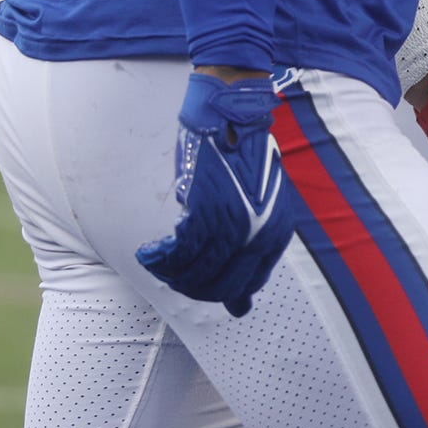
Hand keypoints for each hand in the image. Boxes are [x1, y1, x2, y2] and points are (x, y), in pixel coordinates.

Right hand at [136, 71, 291, 316]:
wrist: (234, 117)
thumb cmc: (246, 159)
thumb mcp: (263, 208)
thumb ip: (251, 256)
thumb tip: (241, 309)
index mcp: (277, 234)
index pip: (246, 286)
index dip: (218, 293)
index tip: (198, 288)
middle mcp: (258, 235)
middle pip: (218, 286)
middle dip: (190, 289)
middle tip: (172, 277)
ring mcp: (233, 224)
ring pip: (194, 274)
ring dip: (169, 275)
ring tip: (158, 263)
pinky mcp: (206, 210)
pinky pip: (177, 253)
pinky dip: (160, 258)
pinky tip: (150, 253)